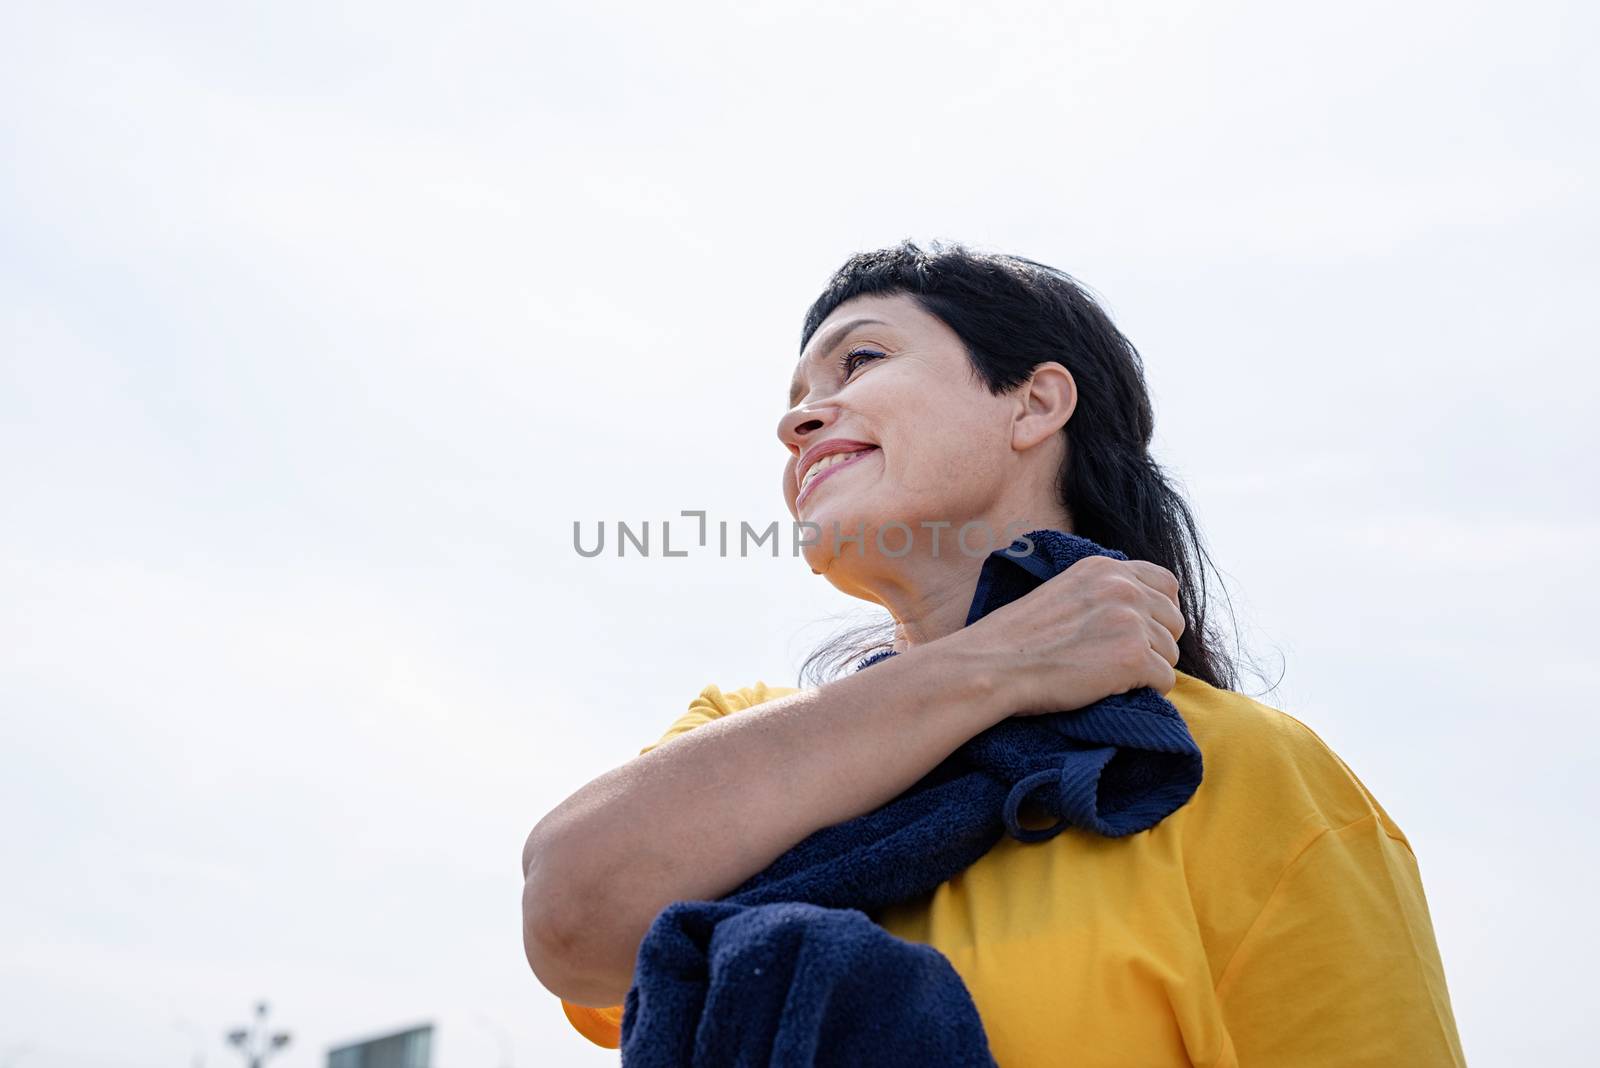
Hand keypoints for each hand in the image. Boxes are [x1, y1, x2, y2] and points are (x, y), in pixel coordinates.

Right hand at [957, 555, 1184, 715]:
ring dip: (1148, 670)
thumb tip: (1142, 613)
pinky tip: (1112, 689)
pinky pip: (1165, 680)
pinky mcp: (1133, 657)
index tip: (1137, 633)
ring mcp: (1131, 621)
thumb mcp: (1064, 593)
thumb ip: (1102, 593)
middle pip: (1174, 622)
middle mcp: (1123, 587)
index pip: (1166, 584)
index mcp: (1105, 568)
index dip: (1157, 613)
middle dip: (1155, 645)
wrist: (992, 665)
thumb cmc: (1018, 640)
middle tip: (1117, 661)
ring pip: (1171, 655)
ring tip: (1107, 676)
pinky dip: (1146, 692)